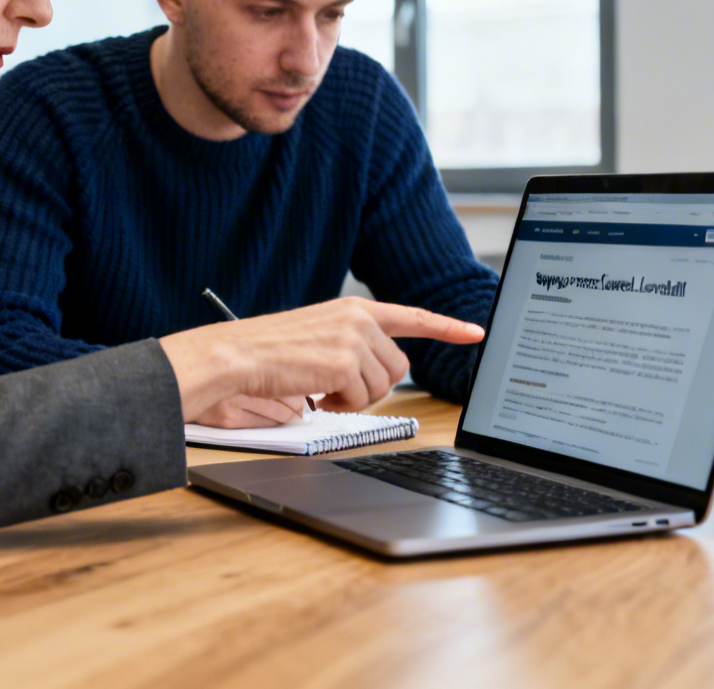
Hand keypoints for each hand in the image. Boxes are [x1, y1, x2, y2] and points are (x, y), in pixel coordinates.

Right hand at [160, 297, 484, 421]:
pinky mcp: (344, 362)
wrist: (237, 354)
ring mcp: (353, 339)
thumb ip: (354, 344)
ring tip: (322, 388)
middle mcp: (359, 318)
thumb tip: (379, 372)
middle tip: (338, 387)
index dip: (448, 327)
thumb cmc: (270, 350)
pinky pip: (361, 399)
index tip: (476, 332)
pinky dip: (340, 405)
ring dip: (355, 398)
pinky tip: (316, 393)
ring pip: (383, 387)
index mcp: (354, 308)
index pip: (412, 316)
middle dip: (373, 386)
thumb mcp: (320, 335)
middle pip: (399, 368)